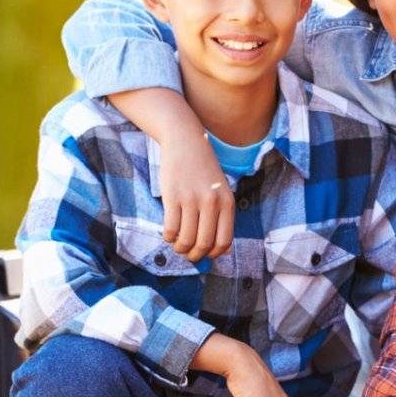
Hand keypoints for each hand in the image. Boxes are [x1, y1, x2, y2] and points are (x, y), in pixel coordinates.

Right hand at [159, 131, 233, 260]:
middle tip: (188, 253)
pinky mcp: (172, 196)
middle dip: (194, 255)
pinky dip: (168, 237)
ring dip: (180, 248)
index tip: (204, 254)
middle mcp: (211, 202)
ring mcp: (191, 199)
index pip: (224, 241)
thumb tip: (222, 253)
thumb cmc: (203, 170)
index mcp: (227, 203)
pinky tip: (168, 233)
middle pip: (204, 244)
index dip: (213, 254)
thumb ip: (223, 219)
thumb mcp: (220, 192)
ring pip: (186, 239)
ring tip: (177, 244)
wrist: (185, 141)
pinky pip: (170, 229)